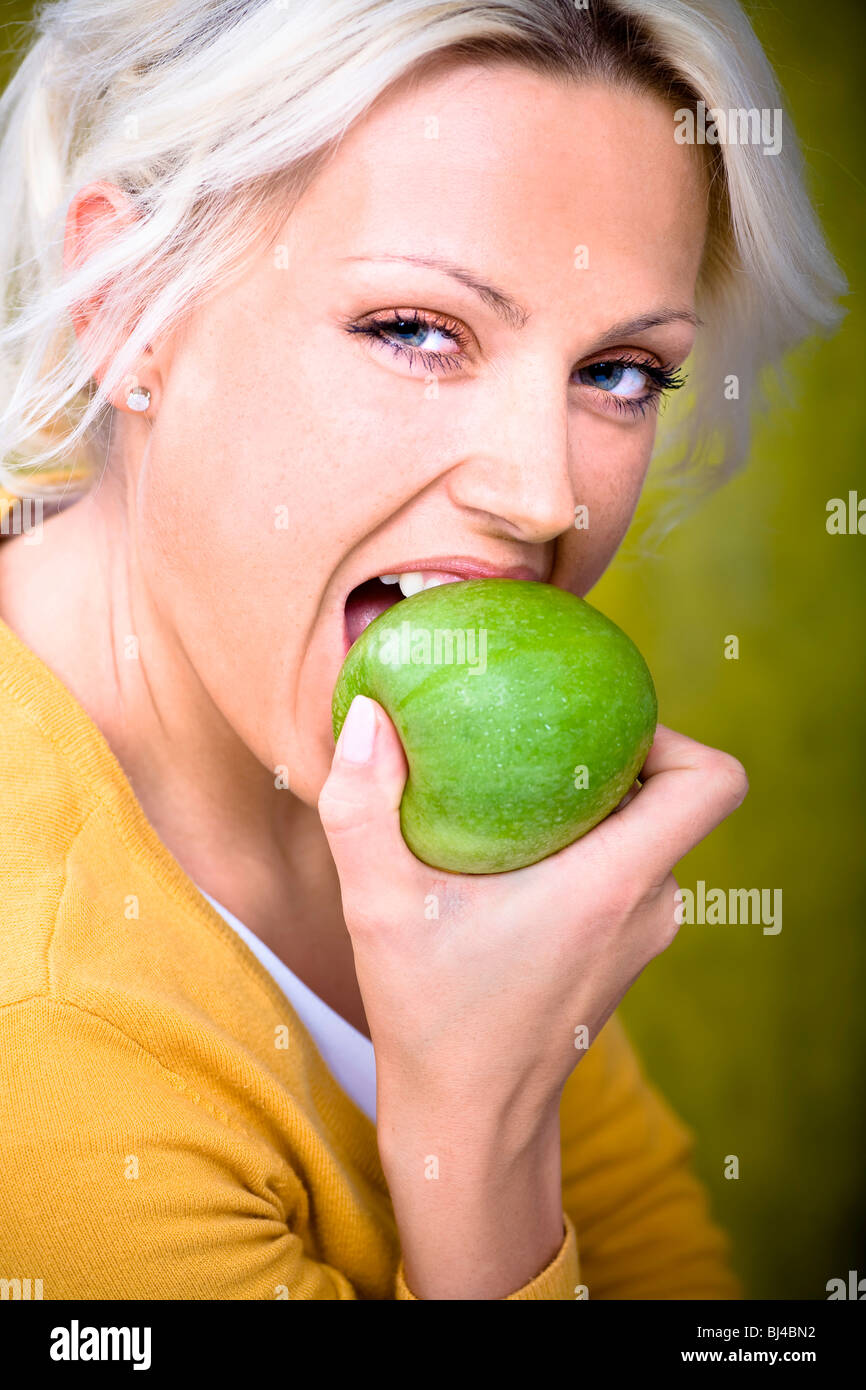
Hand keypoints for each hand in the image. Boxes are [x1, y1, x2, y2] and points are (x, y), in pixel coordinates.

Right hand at [318, 697, 747, 1131]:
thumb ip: (361, 803)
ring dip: (595, 805)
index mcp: (614, 883)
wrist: (471, 1120)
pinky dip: (589, 847)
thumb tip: (366, 710)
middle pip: (676, 796)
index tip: (599, 722)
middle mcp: (651, 905)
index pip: (713, 782)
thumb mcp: (378, 906)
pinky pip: (631, 871)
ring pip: (649, 834)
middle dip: (615, 756)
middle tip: (535, 738)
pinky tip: (517, 852)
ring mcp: (648, 933)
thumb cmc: (431, 1016)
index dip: (675, 732)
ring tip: (518, 791)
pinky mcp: (629, 952)